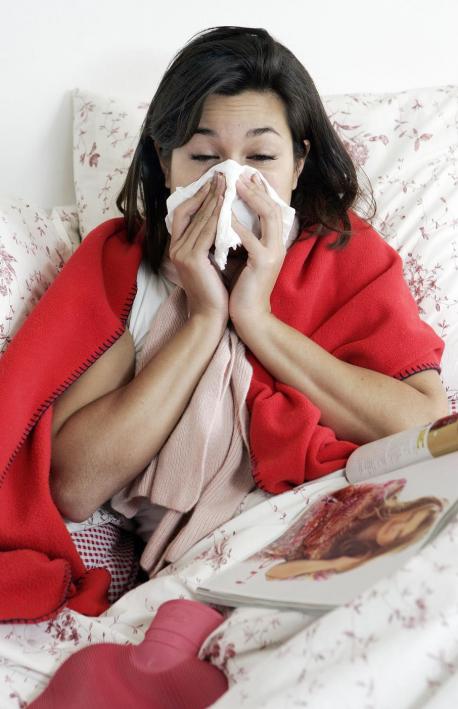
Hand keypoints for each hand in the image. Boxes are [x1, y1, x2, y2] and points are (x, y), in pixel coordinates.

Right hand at [169, 172, 227, 322]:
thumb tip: (223, 220)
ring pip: (199, 218)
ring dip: (214, 198)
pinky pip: (207, 232)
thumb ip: (211, 241)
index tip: (214, 182)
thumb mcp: (211, 260)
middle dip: (207, 191)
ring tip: (227, 183)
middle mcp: (176, 248)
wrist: (211, 316)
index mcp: (178, 248)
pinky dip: (218, 216)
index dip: (198, 196)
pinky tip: (228, 204)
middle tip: (222, 174)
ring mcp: (181, 253)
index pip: (184, 213)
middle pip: (190, 210)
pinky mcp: (192, 259)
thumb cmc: (215, 291)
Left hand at [228, 173, 285, 329]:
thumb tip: (225, 218)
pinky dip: (239, 226)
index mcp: (273, 244)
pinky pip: (251, 240)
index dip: (260, 192)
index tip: (245, 177)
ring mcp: (273, 254)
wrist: (249, 317)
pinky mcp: (263, 264)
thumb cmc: (242, 289)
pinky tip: (225, 216)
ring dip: (251, 199)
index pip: (271, 210)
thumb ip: (240, 239)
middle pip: (273, 208)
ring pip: (268, 217)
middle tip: (240, 175)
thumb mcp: (243, 258)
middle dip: (256, 190)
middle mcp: (277, 246)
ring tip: (234, 187)